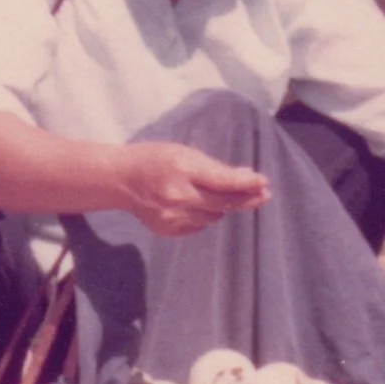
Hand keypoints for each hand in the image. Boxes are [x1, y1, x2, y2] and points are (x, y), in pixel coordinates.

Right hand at [114, 142, 270, 237]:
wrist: (120, 180)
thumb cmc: (155, 159)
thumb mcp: (184, 153)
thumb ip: (214, 167)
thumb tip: (248, 177)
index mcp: (181, 169)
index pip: (222, 181)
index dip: (246, 183)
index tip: (264, 183)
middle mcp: (177, 196)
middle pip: (223, 203)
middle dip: (246, 199)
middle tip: (264, 195)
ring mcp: (172, 217)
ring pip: (214, 216)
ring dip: (222, 206)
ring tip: (217, 194)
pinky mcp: (168, 230)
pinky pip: (200, 226)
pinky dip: (205, 215)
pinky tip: (195, 204)